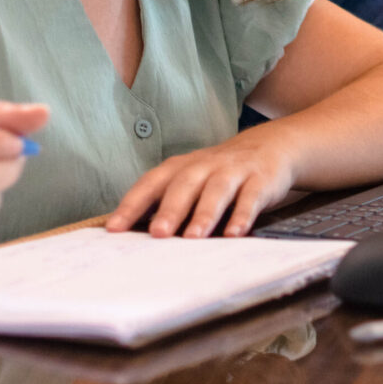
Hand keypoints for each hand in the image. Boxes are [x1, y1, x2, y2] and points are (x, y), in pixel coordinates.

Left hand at [105, 128, 297, 238]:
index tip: (113, 229)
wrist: (269, 145)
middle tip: (157, 235)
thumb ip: (169, 202)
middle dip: (169, 210)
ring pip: (216, 190)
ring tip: (194, 238)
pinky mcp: (259, 179)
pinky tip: (235, 234)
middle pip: (183, 185)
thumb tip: (135, 238)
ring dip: (204, 214)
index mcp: (180, 168)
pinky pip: (250, 198)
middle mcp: (204, 166)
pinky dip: (242, 215)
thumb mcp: (192, 180)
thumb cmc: (219, 172)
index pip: (151, 184)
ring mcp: (233, 171)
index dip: (132, 205)